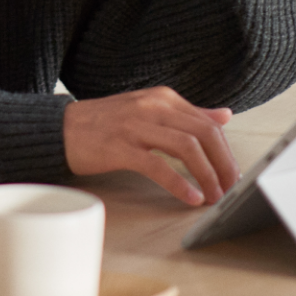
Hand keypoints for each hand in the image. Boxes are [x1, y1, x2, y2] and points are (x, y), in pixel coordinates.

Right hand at [62, 87, 237, 205]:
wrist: (62, 127)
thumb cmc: (107, 122)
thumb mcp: (150, 110)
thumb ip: (187, 114)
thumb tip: (225, 116)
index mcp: (163, 98)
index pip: (208, 123)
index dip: (226, 150)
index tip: (233, 172)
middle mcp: (153, 107)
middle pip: (203, 134)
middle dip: (223, 164)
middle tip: (231, 187)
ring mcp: (136, 126)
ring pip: (187, 148)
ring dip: (207, 175)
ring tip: (215, 195)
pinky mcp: (120, 147)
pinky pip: (158, 166)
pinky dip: (179, 184)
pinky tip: (190, 197)